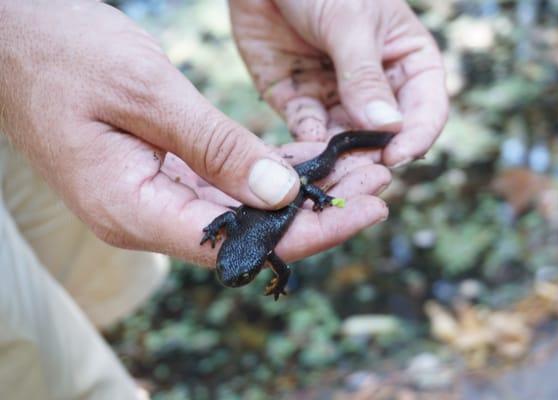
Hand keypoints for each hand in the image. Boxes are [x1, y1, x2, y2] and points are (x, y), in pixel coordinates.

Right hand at [0, 0, 387, 265]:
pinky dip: (266, 174)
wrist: (14, 38)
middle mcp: (143, 216)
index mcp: (131, 208)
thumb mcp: (147, 93)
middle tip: (375, 187)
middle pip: (244, 232)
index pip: (234, 242)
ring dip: (296, 194)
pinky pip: (222, 186)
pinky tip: (306, 160)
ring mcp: (149, 197)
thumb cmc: (63, 55)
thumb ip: (215, 146)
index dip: (304, 234)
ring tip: (355, 174)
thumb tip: (279, 192)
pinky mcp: (157, 175)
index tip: (363, 214)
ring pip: (239, 210)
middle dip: (313, 214)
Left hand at [230, 0, 448, 166]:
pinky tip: (305, 149)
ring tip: (332, 166)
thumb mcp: (351, 22)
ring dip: (340, 156)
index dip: (416, 136)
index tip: (398, 155)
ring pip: (346, 140)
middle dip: (374, 154)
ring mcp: (337, 97)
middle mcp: (376, 87)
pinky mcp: (300, 102)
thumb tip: (387, 126)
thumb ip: (365, 75)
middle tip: (359, 170)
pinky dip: (306, 145)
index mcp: (407, 61)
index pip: (426, 109)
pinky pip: (307, 132)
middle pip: (385, 134)